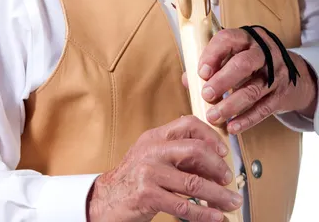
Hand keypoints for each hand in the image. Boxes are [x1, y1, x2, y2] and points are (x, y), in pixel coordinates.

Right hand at [87, 115, 242, 221]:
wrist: (104, 200)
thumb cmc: (132, 180)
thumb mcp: (152, 158)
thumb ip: (177, 155)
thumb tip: (213, 162)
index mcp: (154, 137)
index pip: (187, 124)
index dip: (209, 135)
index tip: (223, 151)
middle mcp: (152, 150)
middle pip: (195, 150)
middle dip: (218, 167)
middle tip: (228, 179)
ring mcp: (149, 172)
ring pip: (194, 182)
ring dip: (218, 194)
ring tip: (231, 201)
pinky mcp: (147, 195)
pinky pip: (184, 205)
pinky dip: (204, 213)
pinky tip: (216, 216)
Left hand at [187, 27, 317, 133]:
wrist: (293, 75)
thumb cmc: (253, 63)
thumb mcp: (235, 54)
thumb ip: (212, 64)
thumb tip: (188, 80)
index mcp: (247, 38)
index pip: (228, 39)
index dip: (213, 55)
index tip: (201, 72)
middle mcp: (264, 53)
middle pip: (243, 64)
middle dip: (222, 81)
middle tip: (206, 95)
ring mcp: (276, 74)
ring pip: (252, 90)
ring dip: (230, 105)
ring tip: (213, 116)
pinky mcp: (281, 95)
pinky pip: (263, 109)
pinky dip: (246, 119)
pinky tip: (232, 127)